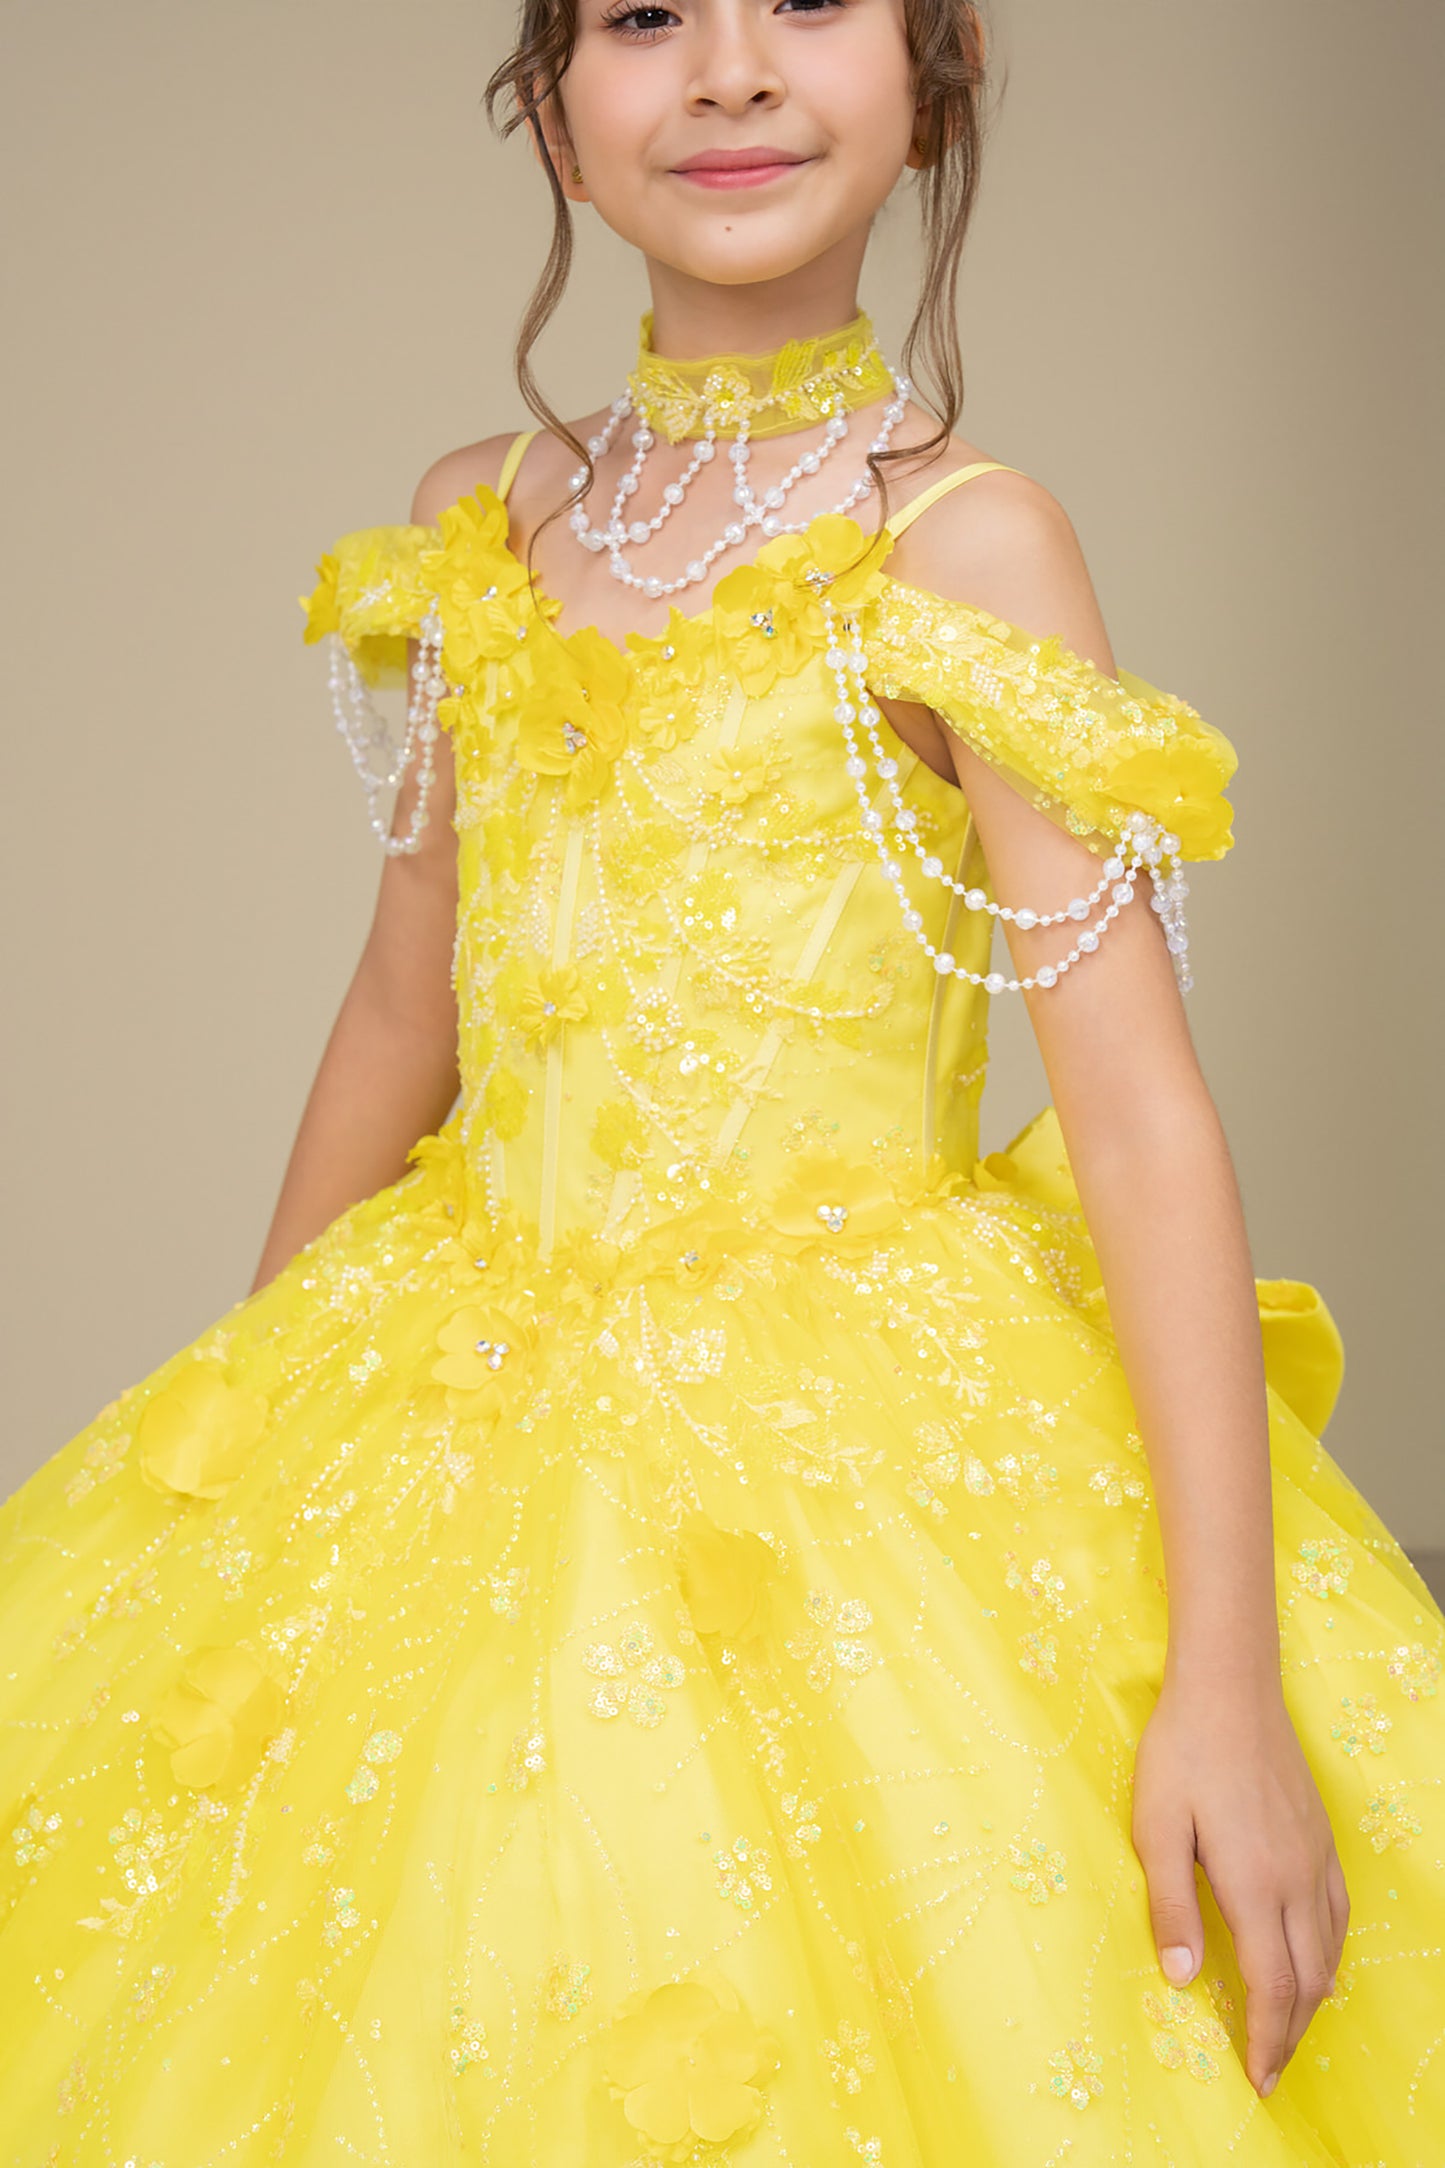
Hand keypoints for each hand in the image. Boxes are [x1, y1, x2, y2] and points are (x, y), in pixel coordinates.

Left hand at [1131, 1676, 1349, 2099]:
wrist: (1230, 1686)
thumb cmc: (1182, 1752)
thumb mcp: (1156, 1827)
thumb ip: (1170, 1906)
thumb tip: (1184, 1979)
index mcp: (1255, 1885)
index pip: (1273, 1988)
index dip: (1267, 2041)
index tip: (1257, 2080)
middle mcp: (1297, 1880)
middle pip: (1309, 1981)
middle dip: (1292, 2034)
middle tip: (1270, 2069)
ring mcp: (1316, 1857)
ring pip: (1330, 1951)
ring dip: (1312, 2000)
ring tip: (1287, 2029)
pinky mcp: (1321, 1836)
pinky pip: (1339, 1914)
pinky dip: (1330, 1954)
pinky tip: (1314, 1961)